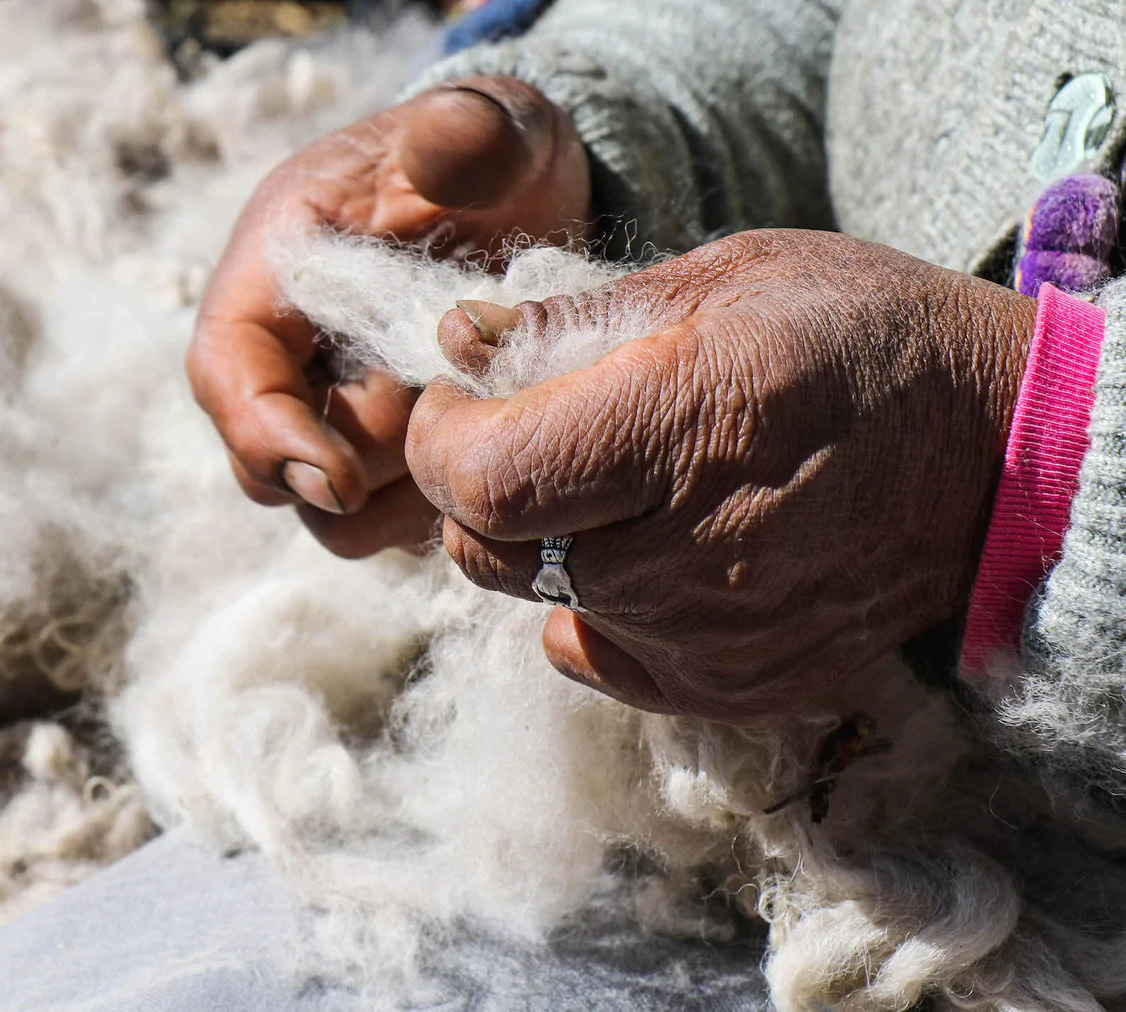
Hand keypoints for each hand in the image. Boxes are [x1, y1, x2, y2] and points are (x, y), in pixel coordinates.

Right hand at [188, 76, 589, 556]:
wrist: (528, 199)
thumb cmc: (495, 156)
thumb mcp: (492, 129)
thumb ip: (466, 136)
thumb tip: (453, 147)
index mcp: (277, 272)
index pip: (228, 375)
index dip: (267, 438)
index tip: (339, 480)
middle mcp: (288, 355)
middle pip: (275, 466)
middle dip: (366, 459)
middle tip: (455, 401)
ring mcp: (331, 412)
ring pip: (336, 513)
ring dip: (410, 489)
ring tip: (484, 416)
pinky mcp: (381, 454)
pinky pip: (391, 520)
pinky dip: (440, 504)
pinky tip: (497, 446)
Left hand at [406, 230, 1036, 719]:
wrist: (1001, 452)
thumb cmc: (862, 339)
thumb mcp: (725, 279)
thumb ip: (577, 317)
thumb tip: (460, 338)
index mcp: (681, 426)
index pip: (481, 482)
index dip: (438, 441)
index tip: (457, 400)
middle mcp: (688, 550)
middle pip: (488, 553)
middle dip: (472, 490)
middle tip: (515, 434)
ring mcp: (713, 634)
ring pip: (538, 601)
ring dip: (537, 541)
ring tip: (603, 483)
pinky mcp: (735, 683)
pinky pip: (600, 653)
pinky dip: (591, 604)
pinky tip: (640, 551)